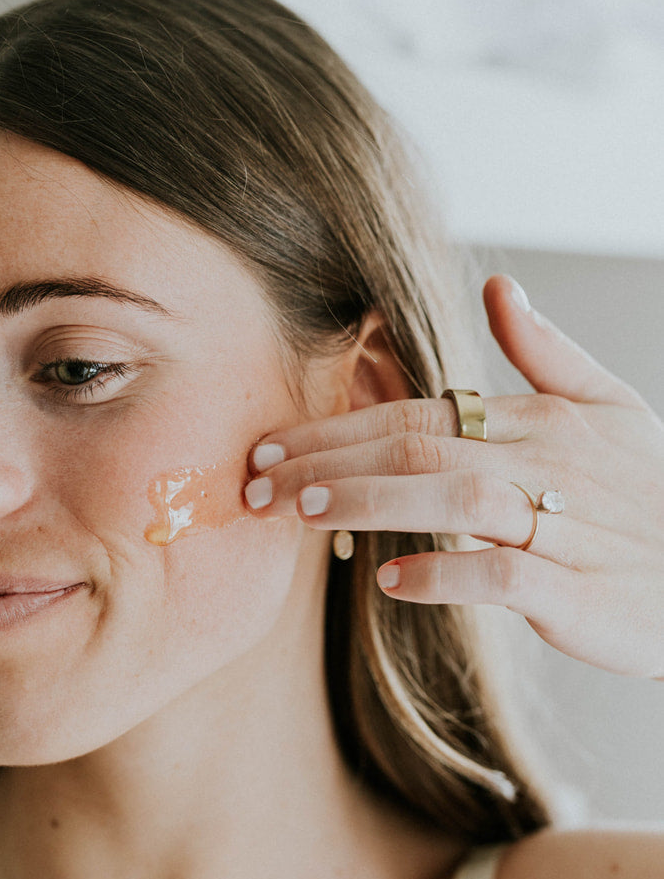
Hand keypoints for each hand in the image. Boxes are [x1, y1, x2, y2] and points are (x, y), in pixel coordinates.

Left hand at [243, 275, 663, 678]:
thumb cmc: (657, 494)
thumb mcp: (612, 408)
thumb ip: (547, 351)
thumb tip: (497, 285)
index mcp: (538, 420)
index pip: (417, 411)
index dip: (337, 426)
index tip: (269, 445)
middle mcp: (544, 464)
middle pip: (418, 447)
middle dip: (327, 462)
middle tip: (254, 481)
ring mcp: (563, 528)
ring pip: (454, 498)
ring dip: (371, 502)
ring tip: (301, 513)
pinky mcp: (581, 592)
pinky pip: (505, 578)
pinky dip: (448, 573)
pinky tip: (392, 581)